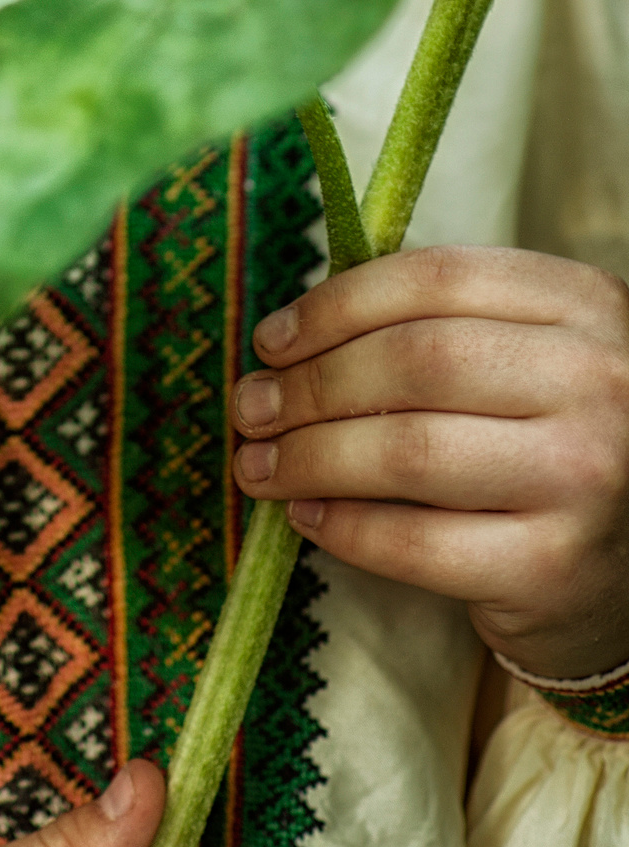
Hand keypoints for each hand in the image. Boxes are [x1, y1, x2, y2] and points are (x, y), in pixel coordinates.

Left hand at [234, 245, 628, 680]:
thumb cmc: (550, 437)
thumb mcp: (524, 353)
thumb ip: (433, 325)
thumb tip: (285, 338)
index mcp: (583, 303)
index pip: (435, 278)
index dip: (335, 305)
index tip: (271, 339)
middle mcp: (597, 382)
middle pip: (414, 361)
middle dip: (311, 385)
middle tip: (251, 408)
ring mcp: (584, 477)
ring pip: (407, 451)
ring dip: (310, 456)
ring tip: (258, 464)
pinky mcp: (554, 568)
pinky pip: (418, 543)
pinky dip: (344, 528)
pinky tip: (308, 516)